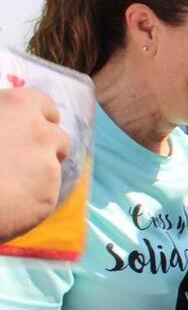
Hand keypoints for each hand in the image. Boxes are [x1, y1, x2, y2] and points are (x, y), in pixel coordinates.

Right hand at [0, 87, 70, 242]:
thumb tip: (4, 122)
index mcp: (19, 106)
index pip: (44, 105)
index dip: (38, 117)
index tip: (31, 127)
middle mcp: (41, 133)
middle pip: (59, 138)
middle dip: (47, 148)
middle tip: (24, 160)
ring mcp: (48, 166)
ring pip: (53, 169)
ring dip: (37, 174)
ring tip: (7, 185)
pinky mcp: (48, 198)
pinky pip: (43, 197)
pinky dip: (28, 201)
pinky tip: (5, 204)